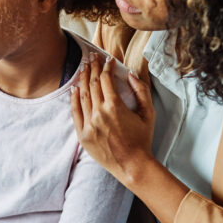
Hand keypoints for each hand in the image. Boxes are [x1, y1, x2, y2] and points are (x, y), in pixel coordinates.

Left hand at [71, 54, 155, 183]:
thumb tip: (130, 74)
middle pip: (92, 84)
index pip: (106, 79)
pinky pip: (75, 112)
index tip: (108, 60)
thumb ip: (141, 91)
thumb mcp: (148, 113)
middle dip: (93, 68)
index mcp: (115, 106)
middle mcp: (99, 113)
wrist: (132, 165)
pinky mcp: (82, 135)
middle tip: (93, 57)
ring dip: (82, 80)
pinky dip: (74, 99)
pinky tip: (74, 88)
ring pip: (82, 96)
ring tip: (84, 68)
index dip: (106, 67)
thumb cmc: (142, 139)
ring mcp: (89, 124)